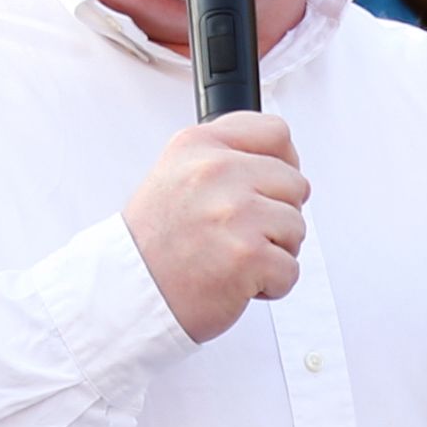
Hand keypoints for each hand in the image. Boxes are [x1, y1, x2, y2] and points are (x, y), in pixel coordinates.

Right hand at [123, 114, 307, 342]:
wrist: (129, 293)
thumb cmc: (154, 243)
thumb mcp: (176, 173)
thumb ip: (225, 158)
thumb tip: (281, 163)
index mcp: (199, 145)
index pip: (276, 134)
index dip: (283, 165)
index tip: (270, 187)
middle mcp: (216, 172)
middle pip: (294, 184)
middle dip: (276, 215)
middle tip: (238, 234)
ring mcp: (235, 213)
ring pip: (296, 227)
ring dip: (274, 252)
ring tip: (232, 257)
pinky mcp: (248, 255)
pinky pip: (290, 269)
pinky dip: (270, 285)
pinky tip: (235, 280)